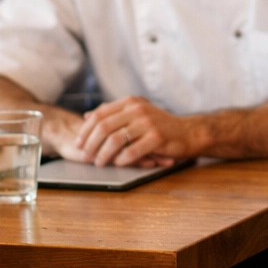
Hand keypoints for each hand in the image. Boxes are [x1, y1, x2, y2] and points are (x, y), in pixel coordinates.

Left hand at [72, 96, 198, 166]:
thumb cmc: (160, 125)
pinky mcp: (156, 138)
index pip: (99, 115)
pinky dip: (121, 160)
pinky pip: (132, 151)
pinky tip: (118, 164)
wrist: (188, 132)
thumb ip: (113, 113)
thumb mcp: (136, 113)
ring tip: (98, 163)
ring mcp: (147, 123)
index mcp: (130, 102)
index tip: (78, 143)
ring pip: (116, 140)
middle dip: (91, 144)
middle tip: (84, 156)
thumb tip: (88, 116)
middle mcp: (137, 110)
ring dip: (103, 154)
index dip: (86, 130)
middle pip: (104, 127)